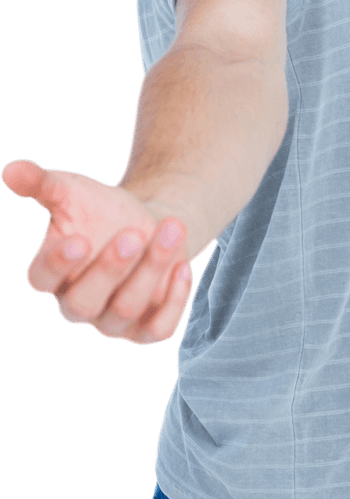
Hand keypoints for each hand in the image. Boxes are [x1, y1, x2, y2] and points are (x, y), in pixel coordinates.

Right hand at [1, 158, 193, 344]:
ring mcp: (112, 321)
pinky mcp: (146, 329)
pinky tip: (183, 266)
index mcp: (51, 274)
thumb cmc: (100, 209)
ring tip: (171, 228)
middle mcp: (77, 304)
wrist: (148, 223)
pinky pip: (158, 328)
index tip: (80, 238)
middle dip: (110, 269)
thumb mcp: (71, 190)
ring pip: (124, 310)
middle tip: (133, 234)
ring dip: (150, 269)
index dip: (57, 264)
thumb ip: (40, 183)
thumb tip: (9, 170)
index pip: (41, 280)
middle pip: (83, 303)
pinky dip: (174, 301)